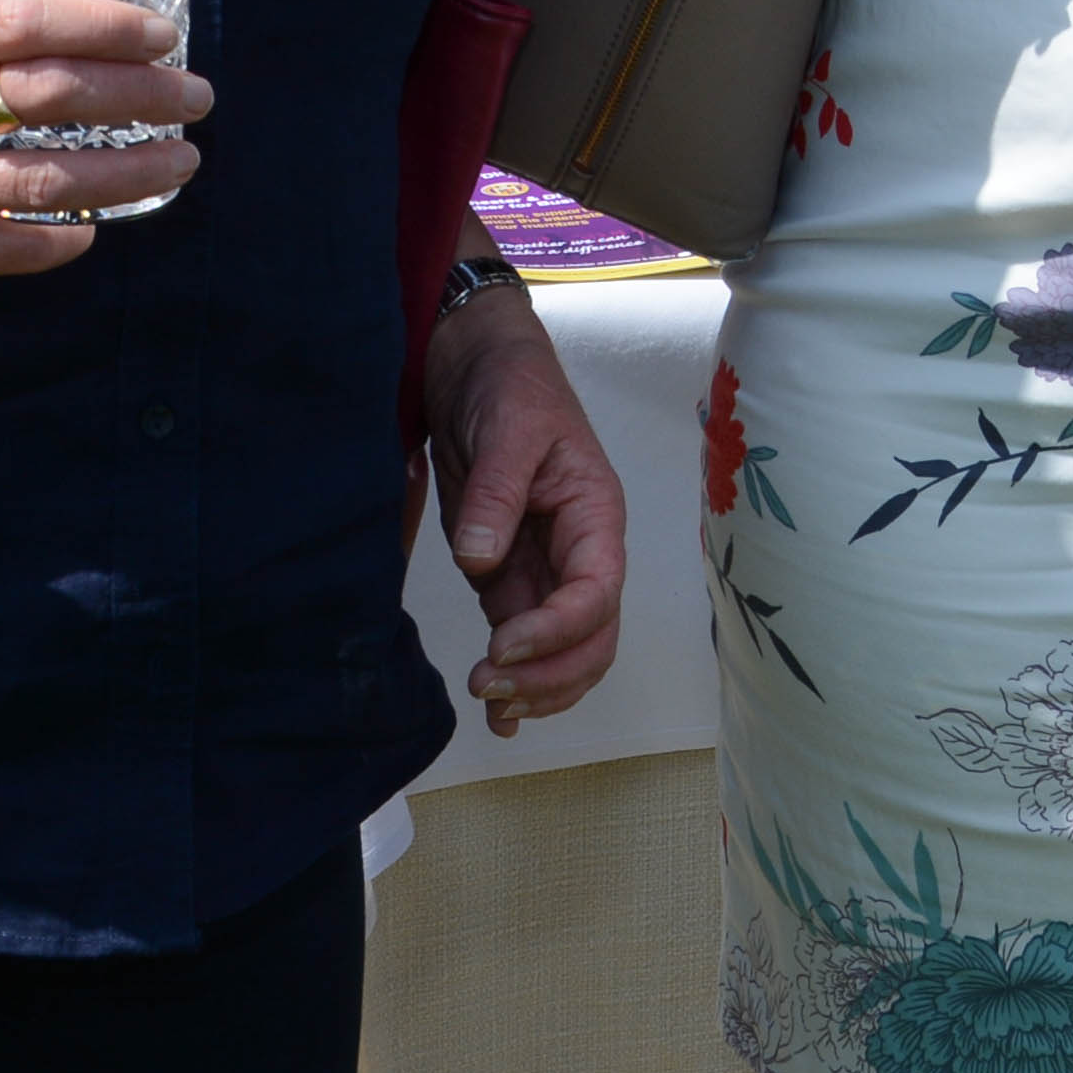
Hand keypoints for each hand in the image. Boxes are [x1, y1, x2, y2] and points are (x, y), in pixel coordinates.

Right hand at [0, 0, 204, 263]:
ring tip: (180, 160)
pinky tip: (97, 226)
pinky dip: (58, 241)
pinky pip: (0, 249)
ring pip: (43, 180)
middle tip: (196, 97)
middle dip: (143, 97)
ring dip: (128, 174)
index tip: (165, 36)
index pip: (31, 25)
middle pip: (54, 98)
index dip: (110, 28)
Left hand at [423, 286, 626, 733]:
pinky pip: (524, 639)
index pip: (598, 591)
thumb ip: (497, 492)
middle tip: (490, 687)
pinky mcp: (506, 576)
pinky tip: (493, 709)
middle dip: (551, 674)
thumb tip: (480, 560)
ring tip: (491, 709)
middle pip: (593, 637)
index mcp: (595, 514)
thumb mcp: (508, 426)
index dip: (557, 630)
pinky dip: (517, 679)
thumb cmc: (509, 383)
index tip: (501, 648)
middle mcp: (580, 550)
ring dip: (539, 688)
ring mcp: (543, 567)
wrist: (474, 362)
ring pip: (565, 650)